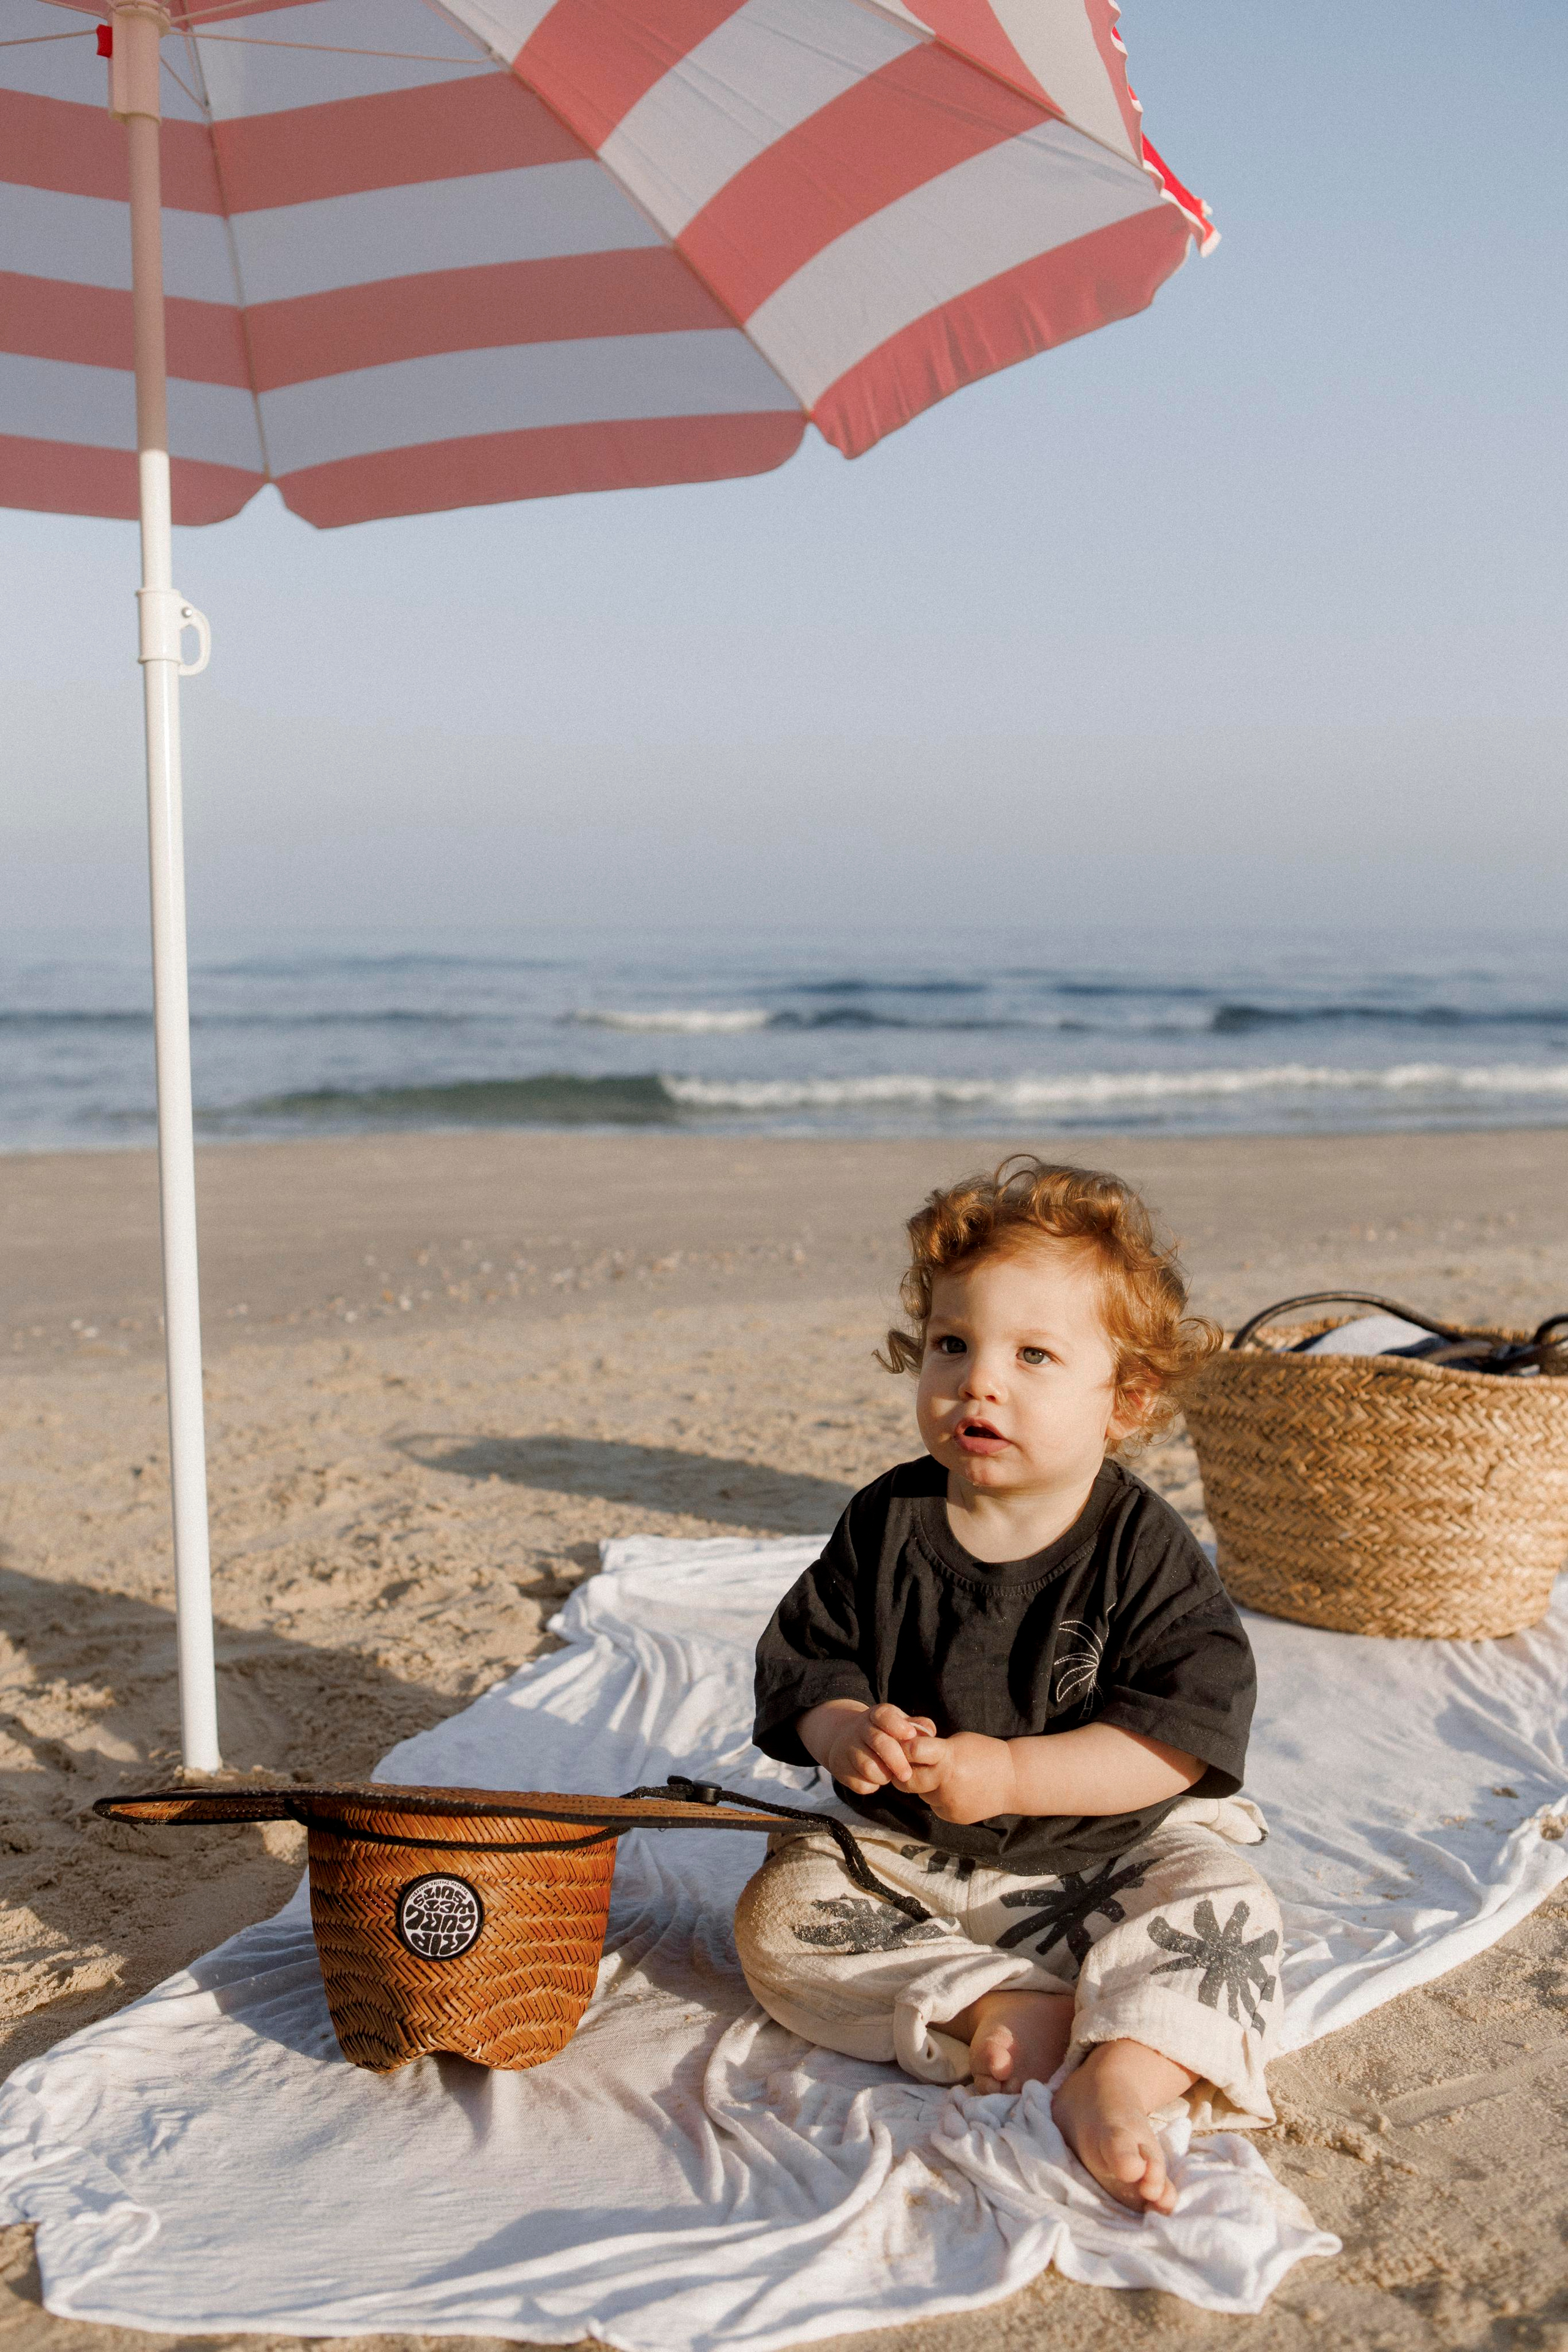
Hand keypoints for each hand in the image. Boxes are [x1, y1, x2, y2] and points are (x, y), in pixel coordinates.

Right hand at [805, 1701, 935, 1794]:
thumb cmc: (883, 1733)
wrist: (845, 1739)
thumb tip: (930, 1731)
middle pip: (878, 1742)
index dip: (897, 1725)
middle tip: (907, 1775)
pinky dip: (871, 1786)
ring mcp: (848, 1748)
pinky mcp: (841, 1768)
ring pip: (867, 1765)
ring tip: (890, 1776)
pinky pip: (859, 1783)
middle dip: (896, 1760)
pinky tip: (876, 1780)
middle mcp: (860, 1728)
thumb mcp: (899, 1724)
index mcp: (876, 1715)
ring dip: (883, 1775)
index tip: (910, 1735)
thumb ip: (918, 1726)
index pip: (884, 1715)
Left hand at [902, 1730, 1017, 1823]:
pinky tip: (954, 1790)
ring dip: (924, 1786)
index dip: (904, 1749)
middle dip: (903, 1773)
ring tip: (942, 1776)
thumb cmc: (984, 1753)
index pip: (913, 1751)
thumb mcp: (958, 1742)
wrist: (1014, 1780)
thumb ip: (933, 1748)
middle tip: (908, 1766)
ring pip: (922, 1794)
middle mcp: (946, 1782)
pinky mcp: (953, 1817)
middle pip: (906, 1782)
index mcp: (948, 1758)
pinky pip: (935, 1806)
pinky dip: (938, 1798)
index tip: (902, 1747)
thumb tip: (905, 1751)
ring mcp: (949, 1803)